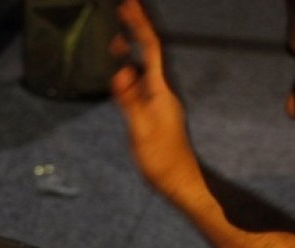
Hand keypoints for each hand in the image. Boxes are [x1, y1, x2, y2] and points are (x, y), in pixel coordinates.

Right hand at [111, 0, 197, 195]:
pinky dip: (130, 75)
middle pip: (149, 55)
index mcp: (161, 92)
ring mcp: (160, 104)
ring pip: (144, 71)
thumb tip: (121, 73)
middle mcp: (163, 93)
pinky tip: (122, 76)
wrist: (180, 183)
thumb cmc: (162, 161)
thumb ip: (130, 102)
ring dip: (131, 54)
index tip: (129, 5)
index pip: (151, 51)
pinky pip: (141, 87)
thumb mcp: (140, 130)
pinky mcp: (156, 115)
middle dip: (135, 32)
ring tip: (114, 43)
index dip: (140, 26)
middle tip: (122, 12)